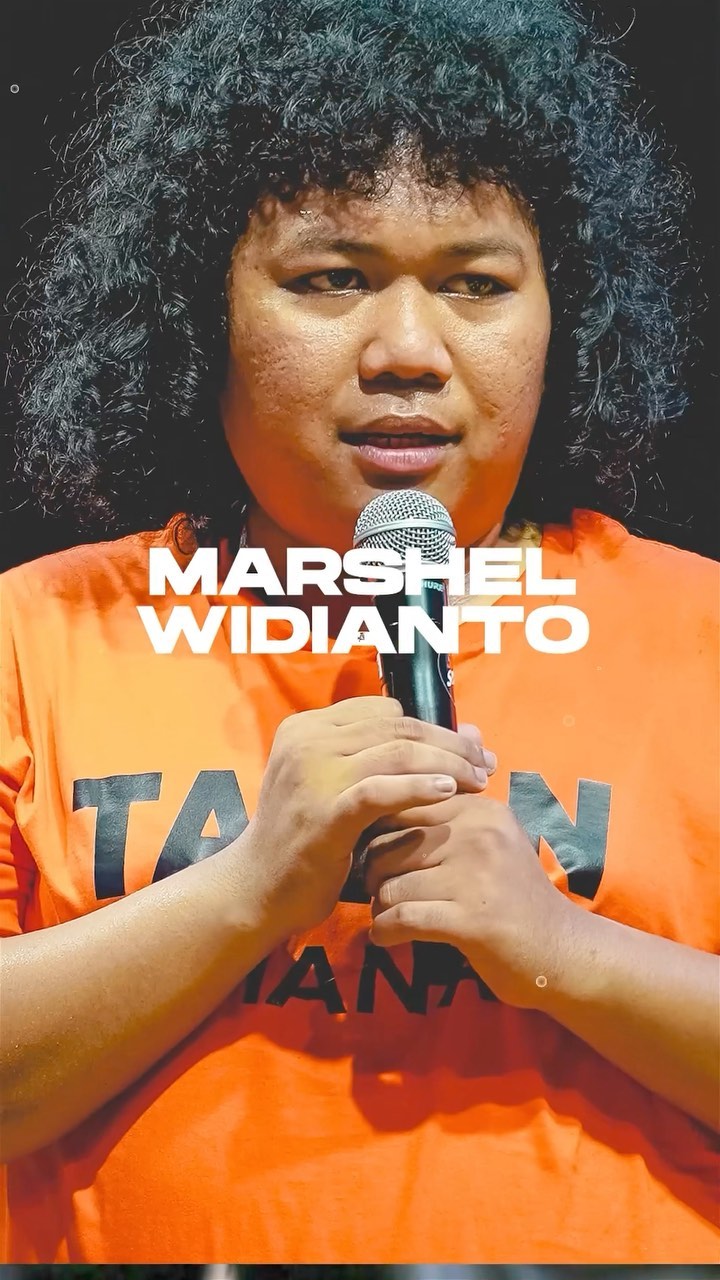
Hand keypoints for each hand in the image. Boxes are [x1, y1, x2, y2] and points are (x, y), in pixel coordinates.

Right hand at [243, 698, 493, 937]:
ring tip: (477, 780)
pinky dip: (421, 787)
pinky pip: (382, 790)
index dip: (433, 726)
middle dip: (450, 743)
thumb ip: (385, 759)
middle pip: (398, 727)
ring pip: (397, 753)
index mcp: (308, 727)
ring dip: (447, 765)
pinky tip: (448, 793)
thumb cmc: (306, 838)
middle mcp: (308, 741)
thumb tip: (466, 733)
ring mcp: (313, 774)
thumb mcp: (337, 787)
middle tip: (486, 761)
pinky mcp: (324, 812)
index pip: (385, 711)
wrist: (257, 887)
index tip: (468, 748)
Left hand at [364, 791, 575, 1007]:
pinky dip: (385, 931)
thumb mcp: (490, 843)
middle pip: (390, 845)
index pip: (405, 805)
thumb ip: (448, 822)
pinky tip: (386, 937)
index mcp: (481, 810)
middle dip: (373, 872)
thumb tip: (383, 811)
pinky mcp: (470, 921)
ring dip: (380, 906)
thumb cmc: (515, 897)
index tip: (379, 858)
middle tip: (377, 891)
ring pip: (391, 884)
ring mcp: (475, 877)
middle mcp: (479, 835)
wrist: (561, 950)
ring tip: (385, 916)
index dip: (379, 833)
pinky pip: (403, 918)